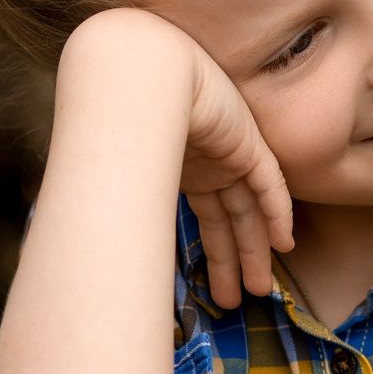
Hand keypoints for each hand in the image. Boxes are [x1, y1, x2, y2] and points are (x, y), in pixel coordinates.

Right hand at [59, 9, 293, 310]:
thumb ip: (119, 209)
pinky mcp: (247, 145)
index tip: (213, 289)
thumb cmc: (120, 117)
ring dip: (255, 249)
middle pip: (229, 220)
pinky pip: (270, 187)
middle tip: (238, 299)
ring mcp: (229, 155)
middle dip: (234, 259)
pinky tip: (284, 244)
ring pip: (250, 211)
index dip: (214, 250)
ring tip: (259, 288)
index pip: (207, 216)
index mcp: (182, 169)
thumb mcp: (122, 173)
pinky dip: (278, 215)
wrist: (142, 74)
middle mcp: (208, 165)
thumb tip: (87, 253)